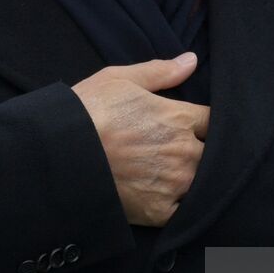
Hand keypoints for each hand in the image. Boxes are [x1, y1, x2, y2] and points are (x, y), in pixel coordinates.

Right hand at [73, 53, 208, 226]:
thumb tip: (191, 61)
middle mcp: (183, 151)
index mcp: (179, 117)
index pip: (214, 121)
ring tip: (168, 175)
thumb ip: (161, 72)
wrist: (60, 153)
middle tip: (177, 152)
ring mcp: (173, 183)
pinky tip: (162, 198)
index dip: (205, 124)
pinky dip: (177, 206)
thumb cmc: (88, 110)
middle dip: (200, 151)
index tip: (194, 126)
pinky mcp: (159, 211)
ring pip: (200, 183)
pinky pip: (183, 211)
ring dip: (191, 179)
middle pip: (211, 154)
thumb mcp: (120, 79)